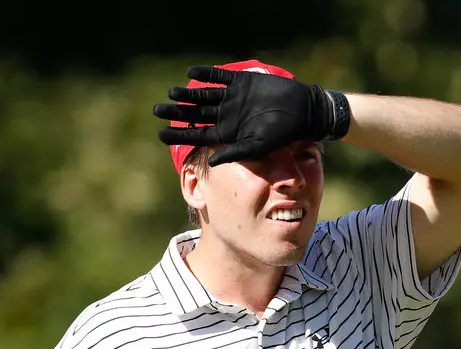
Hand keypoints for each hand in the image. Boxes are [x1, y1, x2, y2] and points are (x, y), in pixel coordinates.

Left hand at [154, 65, 335, 166]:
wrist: (303, 111)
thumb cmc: (283, 134)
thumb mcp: (258, 146)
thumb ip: (234, 153)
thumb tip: (211, 163)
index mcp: (228, 133)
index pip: (198, 135)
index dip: (180, 134)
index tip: (161, 134)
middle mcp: (227, 116)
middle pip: (196, 114)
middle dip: (177, 113)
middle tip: (157, 110)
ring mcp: (233, 98)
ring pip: (204, 95)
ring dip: (188, 94)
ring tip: (171, 93)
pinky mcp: (241, 82)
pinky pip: (219, 77)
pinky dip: (206, 74)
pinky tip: (190, 73)